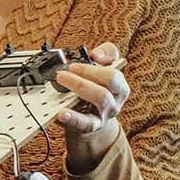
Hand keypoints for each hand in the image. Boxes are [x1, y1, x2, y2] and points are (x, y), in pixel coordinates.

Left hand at [53, 42, 128, 172]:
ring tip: (61, 78)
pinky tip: (62, 113)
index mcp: (118, 84)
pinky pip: (86, 123)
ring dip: (81, 85)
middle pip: (112, 79)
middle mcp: (116, 98)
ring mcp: (106, 112)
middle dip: (89, 70)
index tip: (92, 56)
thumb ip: (100, 58)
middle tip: (69, 66)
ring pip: (102, 98)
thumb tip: (95, 54)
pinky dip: (73, 117)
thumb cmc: (92, 93)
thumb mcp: (96, 74)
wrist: (87, 121)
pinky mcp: (93, 125)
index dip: (107, 58)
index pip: (118, 63)